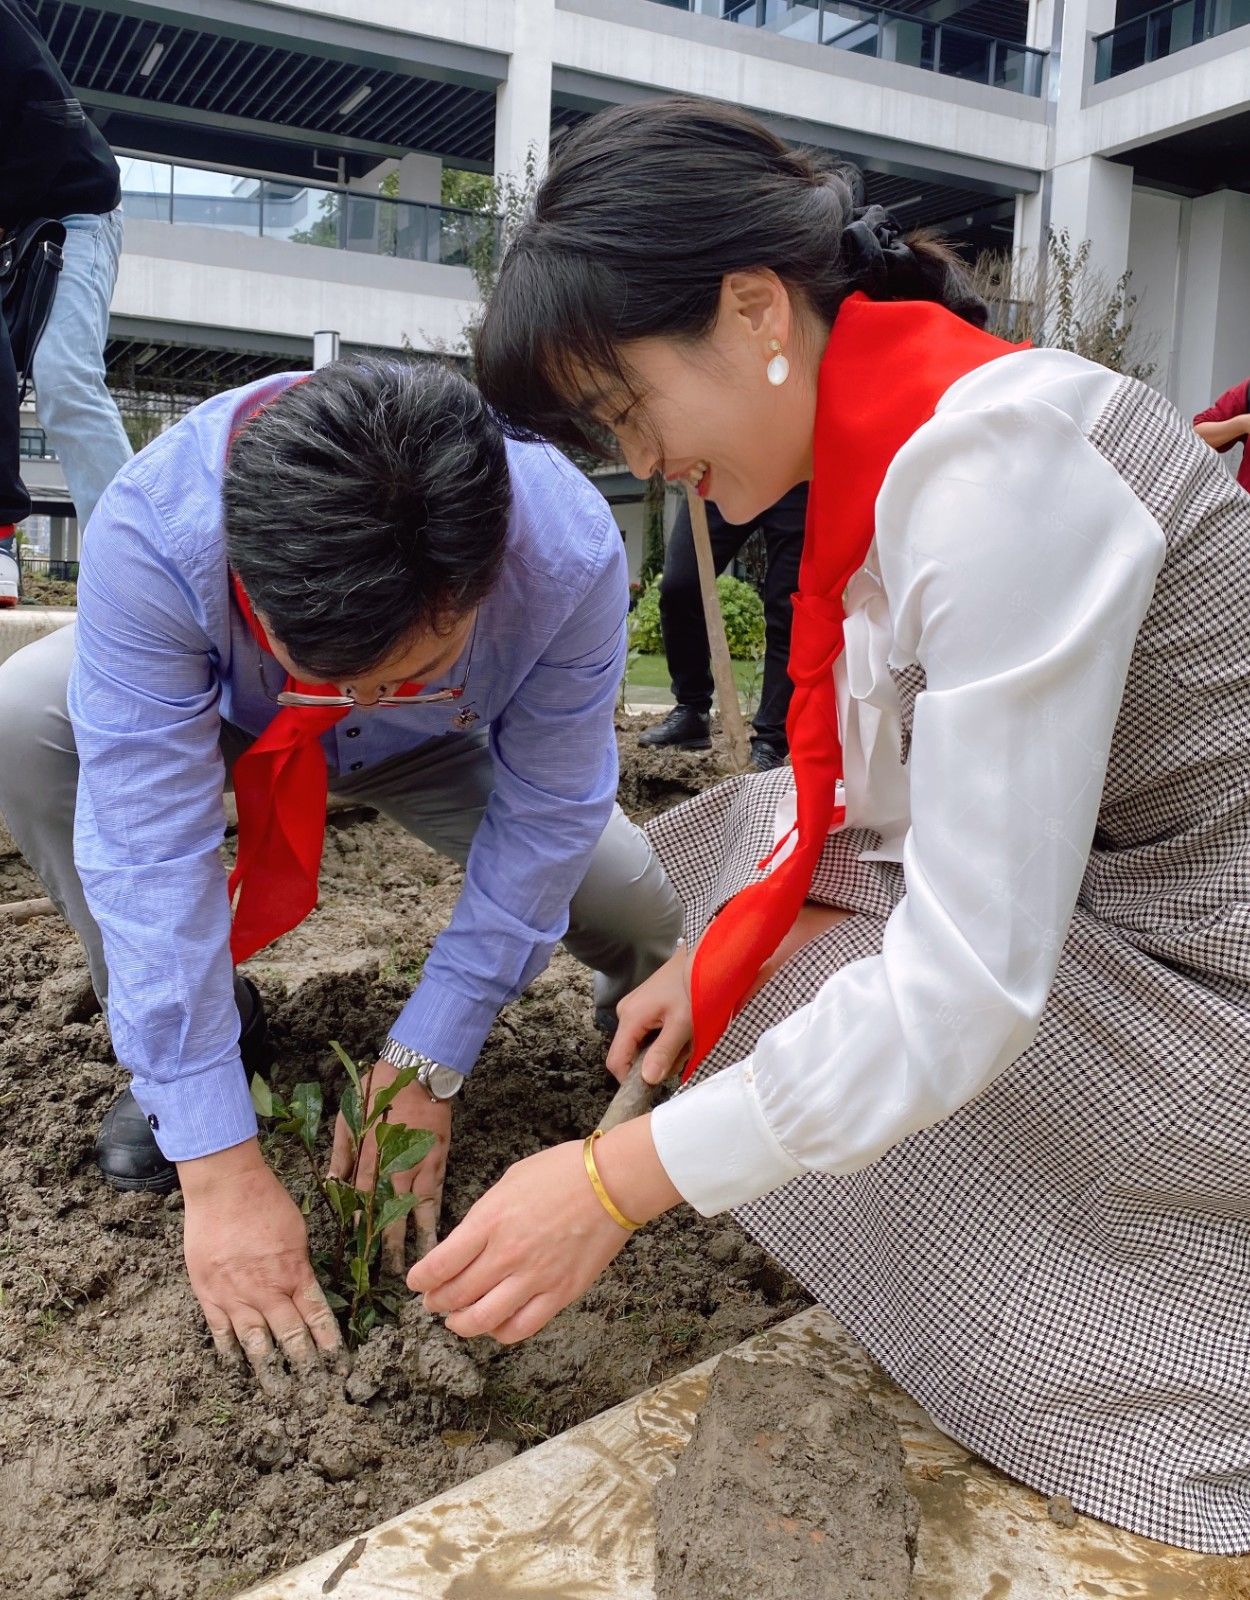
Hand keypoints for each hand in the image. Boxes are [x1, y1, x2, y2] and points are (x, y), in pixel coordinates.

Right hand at [180, 1138, 344, 1384]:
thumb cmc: (266, 1201)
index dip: (330, 1346)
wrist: (224, 1186)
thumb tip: (303, 1290)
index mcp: (294, 1274)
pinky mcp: (209, 1295)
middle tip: (315, 1394)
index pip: (317, 1319)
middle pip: (289, 1339)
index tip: (340, 1369)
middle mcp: (266, 1292)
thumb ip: (299, 1267)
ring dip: (269, 1371)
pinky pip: (220, 1332)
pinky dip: (229, 1352)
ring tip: (280, 1396)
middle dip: (305, 1367)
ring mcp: (235, 1296)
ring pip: (255, 1344)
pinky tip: (236, 1368)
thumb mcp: (297, 1233)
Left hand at [329, 1058, 451, 1272]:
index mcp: (368, 1156)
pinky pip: (437, 1194)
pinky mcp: (438, 1160)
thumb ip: (341, 1151)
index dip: (358, 1226)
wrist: (419, 1070)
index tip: (357, 1252)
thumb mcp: (348, 1116)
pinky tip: (439, 1237)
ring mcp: (418, 1165)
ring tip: (417, 1267)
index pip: (361, 1200)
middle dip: (387, 1246)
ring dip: (414, 1240)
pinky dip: (437, 1216)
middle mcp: (393, 1167)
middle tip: (387, 1275)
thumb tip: (332, 1181)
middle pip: (388, 1213)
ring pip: (415, 1210)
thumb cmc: (378, 1089)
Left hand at [407, 1140, 633, 1342]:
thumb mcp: (509, 1182)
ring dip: (461, 1325)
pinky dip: (500, 1333)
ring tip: (456, 1321)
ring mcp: (534, 1278)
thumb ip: (484, 1217)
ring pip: (482, 1321)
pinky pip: (521, 1328)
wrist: (613, 1182)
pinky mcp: (560, 1294)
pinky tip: (495, 1325)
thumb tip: (465, 1245)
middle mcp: (507, 1254)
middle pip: (455, 1295)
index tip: (416, 1282)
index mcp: (490, 1221)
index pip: (439, 1265)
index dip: (420, 1280)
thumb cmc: (562, 1172)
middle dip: (436, 1303)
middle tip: (432, 1302)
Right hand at [606, 944, 692, 1085]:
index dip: (630, 1079)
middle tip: (683, 1051)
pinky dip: (666, 1036)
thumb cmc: (694, 987)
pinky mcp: (643, 1005)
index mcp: (630, 1017)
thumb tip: (646, 1080)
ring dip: (665, 1048)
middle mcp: (625, 1012)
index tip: (653, 1087)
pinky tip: (682, 1028)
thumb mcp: (683, 1024)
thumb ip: (663, 1052)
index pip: (616, 1061)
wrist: (703, 958)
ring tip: (687, 1036)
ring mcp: (633, 1007)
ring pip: (643, 1044)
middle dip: (656, 1060)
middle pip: (631, 1053)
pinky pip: (649, 1032)